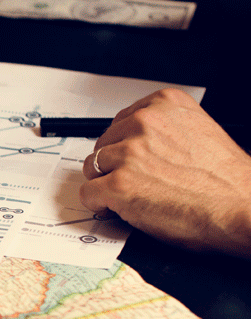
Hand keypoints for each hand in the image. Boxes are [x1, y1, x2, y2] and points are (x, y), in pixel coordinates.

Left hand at [79, 89, 250, 257]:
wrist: (242, 209)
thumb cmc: (226, 180)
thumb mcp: (199, 132)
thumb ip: (166, 130)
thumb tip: (137, 141)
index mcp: (165, 104)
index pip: (122, 120)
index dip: (125, 145)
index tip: (132, 159)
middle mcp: (146, 122)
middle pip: (104, 143)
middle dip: (114, 164)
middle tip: (136, 182)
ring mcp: (131, 153)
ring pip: (93, 166)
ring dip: (105, 183)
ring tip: (131, 196)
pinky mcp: (119, 184)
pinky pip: (89, 193)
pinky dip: (99, 204)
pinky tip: (116, 208)